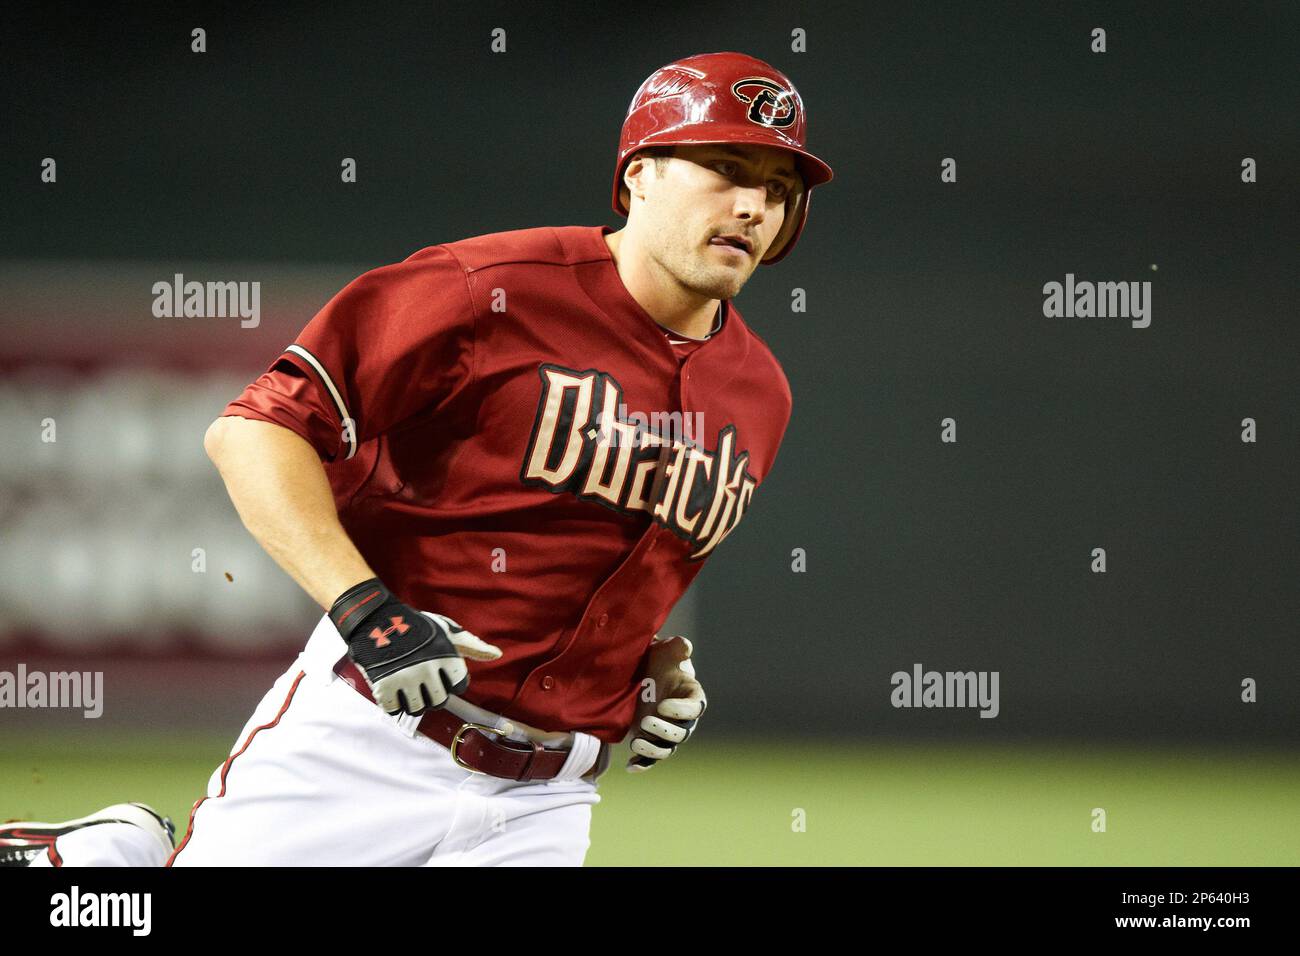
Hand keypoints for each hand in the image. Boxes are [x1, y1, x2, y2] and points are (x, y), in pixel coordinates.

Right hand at [329, 578, 501, 715]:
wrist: (376, 619)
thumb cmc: (417, 626)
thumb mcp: (448, 631)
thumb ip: (473, 646)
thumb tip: (497, 654)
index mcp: (446, 657)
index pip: (460, 686)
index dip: (452, 681)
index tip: (441, 674)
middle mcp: (428, 670)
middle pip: (439, 701)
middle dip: (433, 694)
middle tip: (423, 682)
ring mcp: (405, 679)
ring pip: (418, 708)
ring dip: (414, 701)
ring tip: (408, 687)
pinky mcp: (383, 686)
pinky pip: (394, 709)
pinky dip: (393, 703)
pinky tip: (393, 690)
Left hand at [627, 634, 706, 772]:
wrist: (642, 674)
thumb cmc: (659, 661)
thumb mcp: (666, 650)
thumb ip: (677, 647)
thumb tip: (685, 646)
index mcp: (692, 697)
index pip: (694, 708)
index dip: (680, 711)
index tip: (663, 706)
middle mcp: (683, 719)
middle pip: (681, 733)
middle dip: (664, 731)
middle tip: (646, 721)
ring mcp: (667, 732)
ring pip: (666, 749)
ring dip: (653, 750)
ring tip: (636, 742)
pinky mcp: (651, 741)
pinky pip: (650, 758)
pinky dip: (642, 764)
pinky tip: (630, 766)